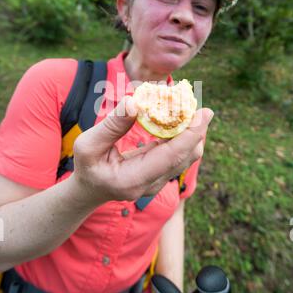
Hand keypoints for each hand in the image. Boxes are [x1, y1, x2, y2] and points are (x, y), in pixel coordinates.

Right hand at [72, 96, 213, 206]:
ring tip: (187, 107)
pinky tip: (179, 118)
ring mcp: (158, 182)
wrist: (89, 190)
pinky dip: (181, 136)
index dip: (190, 134)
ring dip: (190, 132)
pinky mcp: (160, 175)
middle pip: (186, 156)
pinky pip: (178, 154)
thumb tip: (135, 102)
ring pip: (186, 156)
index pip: (171, 156)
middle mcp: (152, 184)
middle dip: (195, 129)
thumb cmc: (87, 167)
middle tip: (196, 103)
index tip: (205, 112)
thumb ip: (111, 126)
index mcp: (134, 180)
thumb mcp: (88, 145)